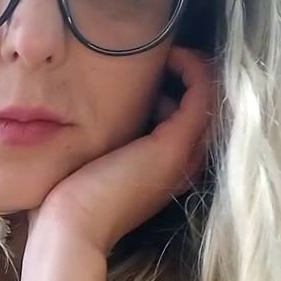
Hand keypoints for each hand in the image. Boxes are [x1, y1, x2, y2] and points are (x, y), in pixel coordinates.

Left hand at [30, 47, 214, 256]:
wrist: (73, 227)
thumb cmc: (71, 202)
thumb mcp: (96, 161)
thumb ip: (107, 140)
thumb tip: (98, 114)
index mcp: (164, 171)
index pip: (187, 123)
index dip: (176, 92)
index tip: (150, 73)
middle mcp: (182, 164)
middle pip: (203, 110)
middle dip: (187, 78)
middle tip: (164, 56)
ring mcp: (183, 155)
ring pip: (209, 99)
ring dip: (194, 70)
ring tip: (168, 53)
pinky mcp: (175, 145)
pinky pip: (204, 94)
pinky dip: (194, 69)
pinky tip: (172, 55)